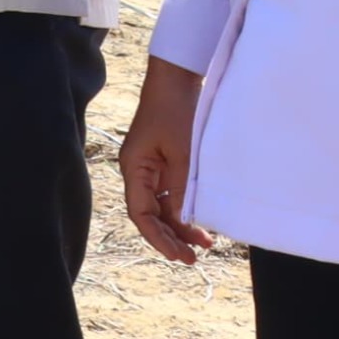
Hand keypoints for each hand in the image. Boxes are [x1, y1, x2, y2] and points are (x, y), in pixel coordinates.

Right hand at [119, 55, 212, 262]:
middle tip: (192, 259)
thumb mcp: (183, 154)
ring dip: (180, 226)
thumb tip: (183, 223)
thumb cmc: (176, 112)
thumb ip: (182, 189)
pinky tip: (200, 222)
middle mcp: (139, 172)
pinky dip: (184, 209)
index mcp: (134, 168)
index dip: (158, 238)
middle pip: (150, 214)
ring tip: (204, 245)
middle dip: (170, 237)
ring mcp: (151, 168)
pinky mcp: (165, 163)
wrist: (177, 80)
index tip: (179, 255)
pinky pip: (171, 194)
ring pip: (162, 207)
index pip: (140, 213)